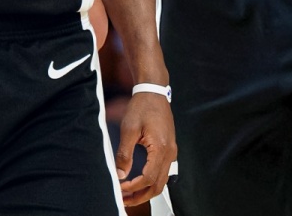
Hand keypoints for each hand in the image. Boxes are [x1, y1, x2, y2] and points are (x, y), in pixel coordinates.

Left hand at [115, 92, 176, 206]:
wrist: (154, 92)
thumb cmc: (142, 106)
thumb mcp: (129, 129)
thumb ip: (125, 153)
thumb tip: (120, 174)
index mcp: (161, 148)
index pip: (148, 177)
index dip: (134, 187)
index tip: (121, 189)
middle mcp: (170, 152)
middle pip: (158, 185)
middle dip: (141, 196)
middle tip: (125, 200)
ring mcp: (171, 151)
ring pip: (162, 180)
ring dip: (147, 190)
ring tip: (130, 194)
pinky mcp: (169, 149)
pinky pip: (163, 171)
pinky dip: (152, 181)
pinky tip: (140, 181)